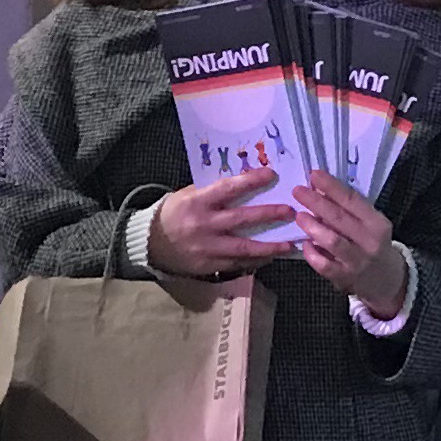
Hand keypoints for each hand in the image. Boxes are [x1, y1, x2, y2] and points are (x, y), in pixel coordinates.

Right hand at [148, 168, 293, 279]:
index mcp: (198, 202)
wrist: (150, 244)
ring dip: (268, 247)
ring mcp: (208, 248)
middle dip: (268, 215)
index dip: (251, 181)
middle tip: (290, 211)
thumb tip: (244, 183)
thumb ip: (213, 191)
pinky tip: (270, 256)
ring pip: (243, 248)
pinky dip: (255, 260)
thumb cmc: (173, 213)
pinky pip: (237, 264)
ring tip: (288, 245)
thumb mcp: (188, 196)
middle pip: (241, 219)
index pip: (228, 188)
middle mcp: (204, 225)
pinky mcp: (209, 266)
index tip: (272, 175)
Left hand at [293, 173, 407, 316]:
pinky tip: (305, 244)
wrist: (385, 279)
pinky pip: (324, 265)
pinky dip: (312, 254)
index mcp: (377, 223)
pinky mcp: (345, 277)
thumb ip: (348, 210)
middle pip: (340, 218)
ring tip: (299, 216)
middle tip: (298, 191)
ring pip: (332, 241)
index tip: (314, 175)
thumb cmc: (371, 244)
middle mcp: (369, 241)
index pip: (352, 200)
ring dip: (313, 227)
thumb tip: (319, 188)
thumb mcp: (368, 224)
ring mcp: (357, 261)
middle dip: (317, 202)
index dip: (332, 187)